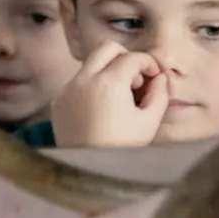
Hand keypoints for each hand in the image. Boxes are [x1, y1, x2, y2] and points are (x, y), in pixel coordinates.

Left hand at [50, 42, 166, 147]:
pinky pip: (77, 82)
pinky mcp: (58, 101)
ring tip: (121, 98)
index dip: (148, 63)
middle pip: (106, 47)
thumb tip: (160, 77)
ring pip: (90, 64)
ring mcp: (67, 89)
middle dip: (125, 56)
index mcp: (108, 83)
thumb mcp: (150, 122)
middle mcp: (83, 81)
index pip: (132, 57)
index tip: (154, 76)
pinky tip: (103, 108)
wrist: (87, 170)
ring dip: (108, 71)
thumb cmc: (122, 147)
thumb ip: (159, 94)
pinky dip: (92, 86)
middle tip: (136, 79)